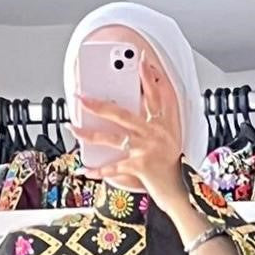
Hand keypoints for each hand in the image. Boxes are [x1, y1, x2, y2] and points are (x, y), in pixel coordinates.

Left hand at [70, 51, 185, 212]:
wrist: (181, 192)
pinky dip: (99, 170)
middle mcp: (154, 134)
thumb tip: (142, 105)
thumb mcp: (172, 139)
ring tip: (74, 128)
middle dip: (99, 104)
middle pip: (122, 114)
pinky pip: (115, 167)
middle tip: (81, 97)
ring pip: (112, 138)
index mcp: (162, 125)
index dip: (149, 78)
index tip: (142, 62)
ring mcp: (147, 150)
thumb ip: (160, 121)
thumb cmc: (173, 167)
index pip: (156, 97)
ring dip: (89, 134)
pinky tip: (86, 170)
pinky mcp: (141, 167)